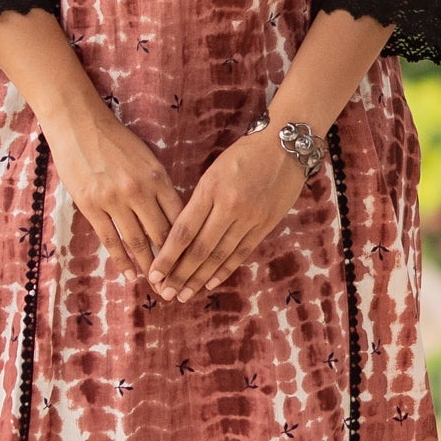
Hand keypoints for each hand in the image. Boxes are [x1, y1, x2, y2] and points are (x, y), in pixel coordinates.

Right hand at [44, 103, 183, 280]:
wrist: (78, 123)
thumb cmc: (115, 140)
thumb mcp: (147, 158)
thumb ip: (159, 186)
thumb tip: (174, 217)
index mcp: (158, 177)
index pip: (179, 218)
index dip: (189, 244)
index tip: (196, 264)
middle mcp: (139, 190)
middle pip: (161, 235)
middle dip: (172, 263)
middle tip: (181, 285)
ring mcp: (114, 199)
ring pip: (137, 242)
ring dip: (148, 267)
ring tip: (158, 286)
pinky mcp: (92, 206)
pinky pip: (110, 239)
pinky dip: (121, 261)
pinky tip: (130, 275)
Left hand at [148, 130, 305, 301]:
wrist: (286, 146)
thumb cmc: (244, 154)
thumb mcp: (214, 170)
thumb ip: (199, 200)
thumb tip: (179, 233)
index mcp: (210, 189)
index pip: (184, 230)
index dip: (168, 256)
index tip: (154, 274)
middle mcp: (230, 206)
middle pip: (200, 249)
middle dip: (180, 274)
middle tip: (165, 294)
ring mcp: (250, 218)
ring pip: (219, 255)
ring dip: (199, 278)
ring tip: (184, 294)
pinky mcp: (266, 224)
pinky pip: (241, 253)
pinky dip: (224, 270)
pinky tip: (210, 283)